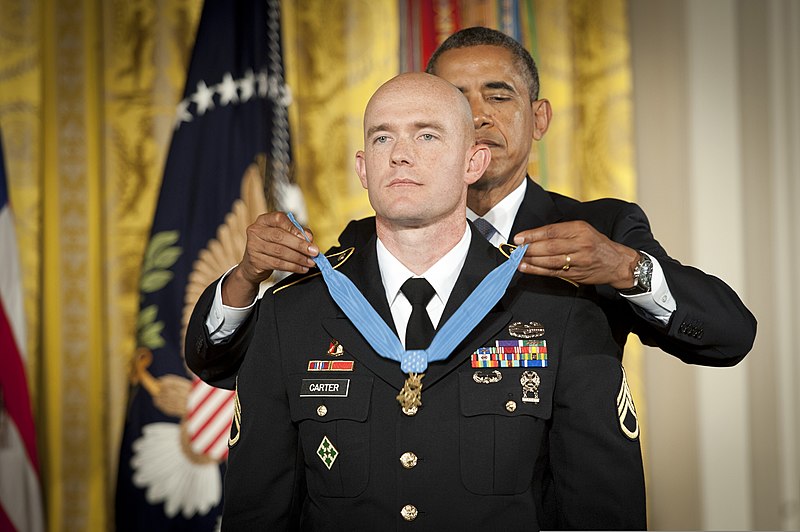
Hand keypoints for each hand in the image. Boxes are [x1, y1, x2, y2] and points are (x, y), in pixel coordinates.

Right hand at [222, 212, 318, 306]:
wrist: (253, 265)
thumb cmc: (271, 246)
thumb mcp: (283, 235)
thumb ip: (297, 232)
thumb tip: (309, 238)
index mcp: (264, 220)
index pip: (279, 219)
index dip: (295, 228)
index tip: (309, 238)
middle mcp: (256, 231)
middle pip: (280, 236)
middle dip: (300, 245)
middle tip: (314, 252)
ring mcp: (253, 246)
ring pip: (280, 251)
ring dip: (298, 258)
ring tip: (310, 262)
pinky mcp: (255, 261)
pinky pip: (277, 264)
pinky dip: (292, 267)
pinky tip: (302, 268)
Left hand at [512, 220, 638, 288]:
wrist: (617, 263)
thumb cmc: (596, 244)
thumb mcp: (582, 230)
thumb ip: (561, 231)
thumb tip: (534, 235)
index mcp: (580, 229)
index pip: (552, 231)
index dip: (533, 235)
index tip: (519, 237)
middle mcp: (580, 244)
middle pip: (550, 246)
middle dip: (530, 248)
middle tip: (516, 249)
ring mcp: (579, 260)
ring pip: (550, 261)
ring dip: (531, 260)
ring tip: (517, 259)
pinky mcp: (576, 274)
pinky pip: (553, 272)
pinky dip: (537, 270)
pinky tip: (526, 268)